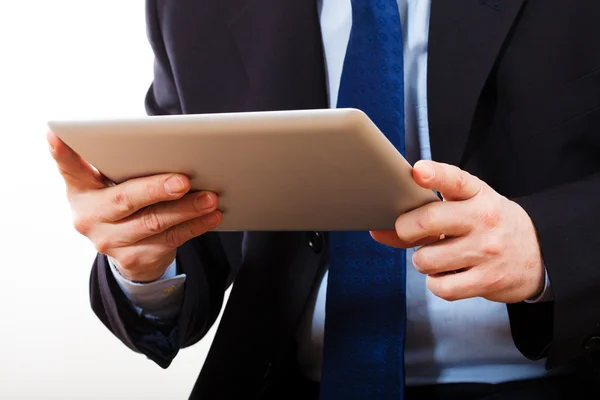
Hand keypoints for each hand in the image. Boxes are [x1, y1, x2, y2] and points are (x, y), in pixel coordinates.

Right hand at [47, 131, 221, 281]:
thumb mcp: (113, 183)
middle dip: (156, 189)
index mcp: (80, 190)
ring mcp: (109, 242)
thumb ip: (123, 165)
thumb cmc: (125, 200)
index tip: (56, 134)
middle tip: (183, 181)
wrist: (130, 248)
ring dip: (187, 209)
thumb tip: (164, 144)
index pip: (68, 167)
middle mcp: (88, 217)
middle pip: (125, 200)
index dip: (61, 152)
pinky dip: (195, 226)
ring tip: (210, 197)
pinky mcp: (133, 259)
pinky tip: (211, 215)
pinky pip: (170, 241)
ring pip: (154, 223)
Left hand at [371, 160, 544, 303]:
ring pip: (426, 259)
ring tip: (436, 255)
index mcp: (477, 194)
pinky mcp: (488, 281)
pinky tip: (446, 274)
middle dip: (406, 229)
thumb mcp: (464, 207)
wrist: (539, 251)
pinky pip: (441, 287)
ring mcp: (486, 251)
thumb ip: (424, 213)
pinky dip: (436, 283)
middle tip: (410, 232)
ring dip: (422, 260)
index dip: (434, 175)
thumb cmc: (488, 224)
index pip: (454, 180)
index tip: (418, 171)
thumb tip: (379, 230)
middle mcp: (483, 219)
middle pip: (428, 221)